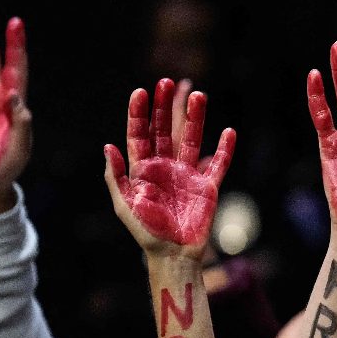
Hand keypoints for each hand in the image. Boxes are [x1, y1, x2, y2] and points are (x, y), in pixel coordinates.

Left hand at [104, 78, 234, 257]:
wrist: (173, 255)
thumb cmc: (146, 233)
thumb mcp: (124, 205)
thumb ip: (117, 177)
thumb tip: (108, 146)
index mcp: (143, 169)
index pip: (140, 135)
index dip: (139, 114)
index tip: (140, 92)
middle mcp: (166, 166)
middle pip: (166, 130)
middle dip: (165, 106)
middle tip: (166, 82)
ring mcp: (188, 174)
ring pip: (192, 140)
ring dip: (195, 118)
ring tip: (198, 95)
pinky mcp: (208, 186)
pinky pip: (219, 164)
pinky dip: (224, 149)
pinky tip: (228, 132)